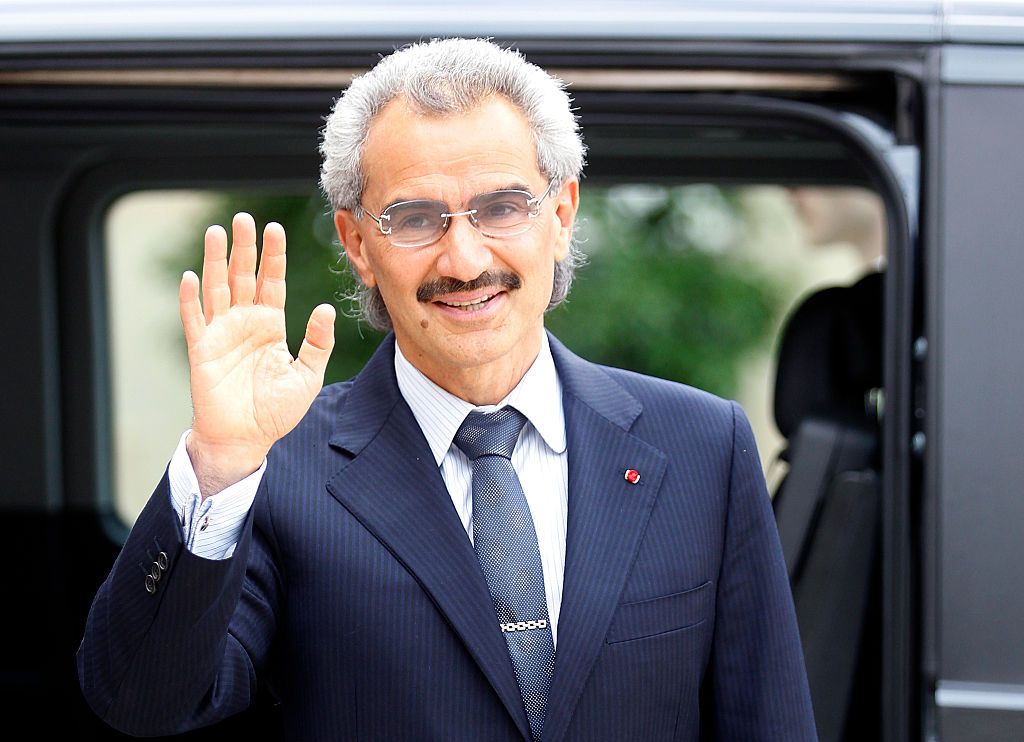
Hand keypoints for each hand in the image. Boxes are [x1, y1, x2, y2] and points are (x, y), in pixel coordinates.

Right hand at [179, 212, 335, 497]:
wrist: (246, 439)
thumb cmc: (277, 410)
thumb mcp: (307, 375)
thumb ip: (317, 342)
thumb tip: (324, 308)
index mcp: (270, 324)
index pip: (272, 281)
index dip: (273, 255)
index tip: (275, 228)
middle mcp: (245, 322)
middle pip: (243, 275)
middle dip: (244, 247)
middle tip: (244, 218)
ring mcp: (221, 333)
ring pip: (217, 288)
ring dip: (215, 260)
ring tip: (216, 232)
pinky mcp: (201, 349)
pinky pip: (195, 319)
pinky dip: (191, 298)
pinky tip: (191, 276)